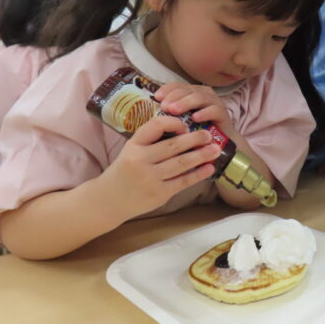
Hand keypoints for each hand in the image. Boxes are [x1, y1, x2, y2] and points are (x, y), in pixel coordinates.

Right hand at [102, 115, 220, 217]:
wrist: (109, 200)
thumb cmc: (125, 171)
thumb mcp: (131, 150)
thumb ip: (151, 141)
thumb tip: (184, 130)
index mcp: (134, 145)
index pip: (156, 126)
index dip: (174, 123)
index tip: (185, 125)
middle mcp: (140, 160)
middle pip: (173, 146)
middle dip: (195, 139)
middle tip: (209, 134)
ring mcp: (150, 178)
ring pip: (181, 164)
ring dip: (201, 155)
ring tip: (215, 150)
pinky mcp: (159, 194)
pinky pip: (183, 181)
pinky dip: (198, 174)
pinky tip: (209, 168)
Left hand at [155, 82, 234, 135]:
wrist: (218, 144)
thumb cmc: (196, 131)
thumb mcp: (181, 121)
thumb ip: (170, 113)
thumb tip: (153, 110)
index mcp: (192, 92)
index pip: (178, 85)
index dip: (167, 89)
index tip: (157, 97)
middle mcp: (204, 94)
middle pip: (188, 90)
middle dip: (174, 97)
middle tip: (164, 106)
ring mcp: (214, 103)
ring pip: (199, 98)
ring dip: (185, 103)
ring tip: (174, 110)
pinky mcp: (224, 114)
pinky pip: (214, 110)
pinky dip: (204, 113)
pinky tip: (195, 118)